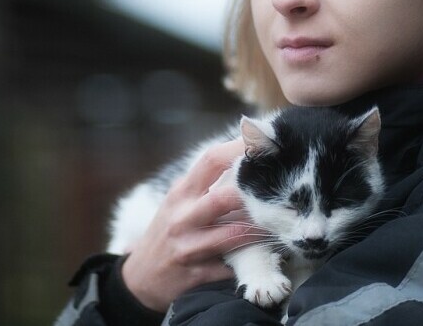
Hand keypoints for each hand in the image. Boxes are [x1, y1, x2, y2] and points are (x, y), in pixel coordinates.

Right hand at [120, 138, 263, 311]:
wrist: (141, 278)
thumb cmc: (169, 231)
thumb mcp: (179, 202)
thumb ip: (207, 183)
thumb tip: (248, 160)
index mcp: (182, 193)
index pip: (212, 160)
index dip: (241, 150)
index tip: (268, 145)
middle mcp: (182, 218)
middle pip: (223, 198)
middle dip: (253, 195)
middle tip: (282, 193)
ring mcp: (188, 248)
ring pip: (232, 235)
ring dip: (260, 230)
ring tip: (280, 224)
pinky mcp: (196, 276)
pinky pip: (232, 268)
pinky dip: (251, 261)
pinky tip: (267, 256)